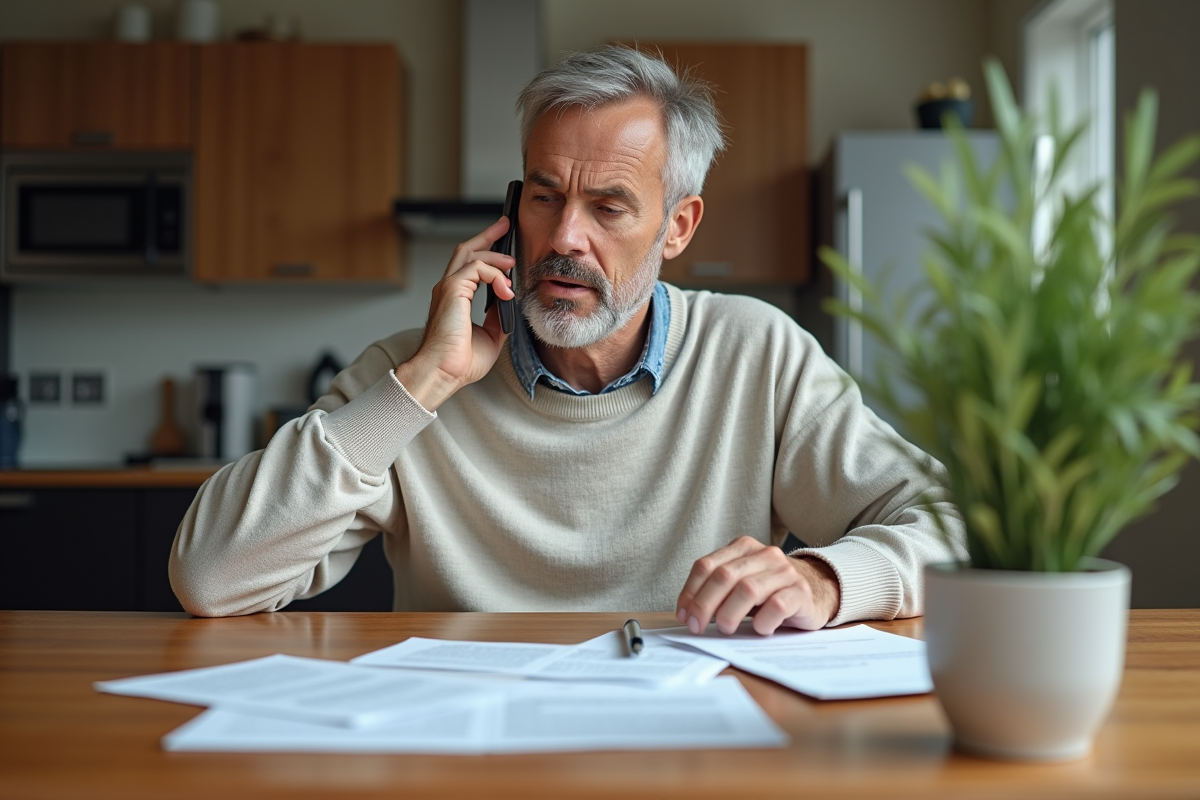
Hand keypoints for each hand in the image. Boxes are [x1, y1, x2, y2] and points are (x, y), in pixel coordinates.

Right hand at [395, 217, 515, 409]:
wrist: (443, 372)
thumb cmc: (459, 361)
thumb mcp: (490, 335)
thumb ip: (497, 317)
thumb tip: (509, 305)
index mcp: (455, 299)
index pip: (469, 266)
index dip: (486, 252)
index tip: (505, 249)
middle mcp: (448, 289)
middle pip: (466, 249)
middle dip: (487, 235)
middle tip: (505, 225)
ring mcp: (448, 287)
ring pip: (471, 254)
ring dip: (496, 255)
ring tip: (512, 265)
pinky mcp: (452, 289)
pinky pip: (478, 267)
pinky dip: (496, 275)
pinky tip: (506, 290)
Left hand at [675, 536, 840, 635]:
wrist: (820, 588)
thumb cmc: (772, 590)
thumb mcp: (743, 581)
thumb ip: (718, 589)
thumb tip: (688, 613)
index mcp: (743, 547)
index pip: (706, 565)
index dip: (690, 591)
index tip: (684, 614)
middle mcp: (764, 555)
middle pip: (724, 576)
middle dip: (704, 605)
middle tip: (697, 627)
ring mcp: (784, 572)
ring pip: (748, 589)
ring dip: (730, 614)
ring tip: (726, 629)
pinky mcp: (801, 592)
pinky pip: (777, 606)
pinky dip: (762, 621)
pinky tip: (759, 629)